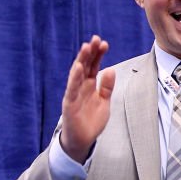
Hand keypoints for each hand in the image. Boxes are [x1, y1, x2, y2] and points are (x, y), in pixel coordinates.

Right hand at [60, 36, 114, 162]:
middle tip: (95, 39)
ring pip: (77, 74)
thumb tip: (110, 70)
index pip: (94, 66)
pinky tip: (77, 67)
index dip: (98, 55)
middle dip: (90, 53)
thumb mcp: (104, 102)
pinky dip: (74, 77)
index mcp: (90, 86)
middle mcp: (81, 87)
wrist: (83, 140)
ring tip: (86, 47)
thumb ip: (107, 87)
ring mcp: (74, 94)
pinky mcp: (69, 103)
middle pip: (85, 66)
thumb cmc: (92, 121)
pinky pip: (72, 88)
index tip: (104, 43)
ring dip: (81, 60)